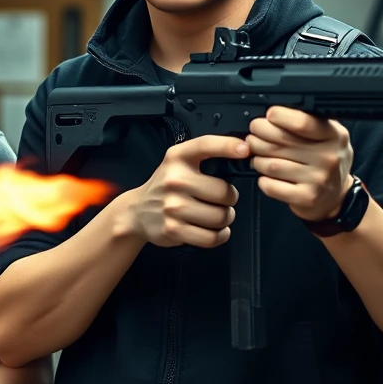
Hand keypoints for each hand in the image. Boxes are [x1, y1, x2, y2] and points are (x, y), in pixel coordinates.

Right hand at [115, 135, 246, 248]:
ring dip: (225, 219)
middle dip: (229, 199)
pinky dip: (220, 236)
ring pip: (220, 217)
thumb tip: (244, 149)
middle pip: (224, 193)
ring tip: (215, 215)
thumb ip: (207, 154)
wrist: (138, 211)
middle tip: (220, 201)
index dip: (227, 146)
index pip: (205, 146)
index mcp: (178, 158)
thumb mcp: (180, 162)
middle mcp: (174, 180)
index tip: (245, 150)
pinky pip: (211, 237)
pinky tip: (214, 230)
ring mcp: (172, 207)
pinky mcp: (173, 229)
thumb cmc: (167, 186)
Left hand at [246, 107, 353, 221]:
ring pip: (271, 164)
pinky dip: (262, 180)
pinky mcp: (306, 197)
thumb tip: (272, 115)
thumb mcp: (328, 137)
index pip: (302, 122)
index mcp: (334, 136)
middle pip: (279, 143)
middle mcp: (328, 157)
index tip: (269, 115)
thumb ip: (307, 123)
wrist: (336, 198)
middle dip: (258, 137)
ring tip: (259, 157)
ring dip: (258, 160)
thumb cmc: (325, 162)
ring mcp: (318, 179)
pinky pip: (271, 186)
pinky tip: (267, 176)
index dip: (279, 117)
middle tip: (253, 136)